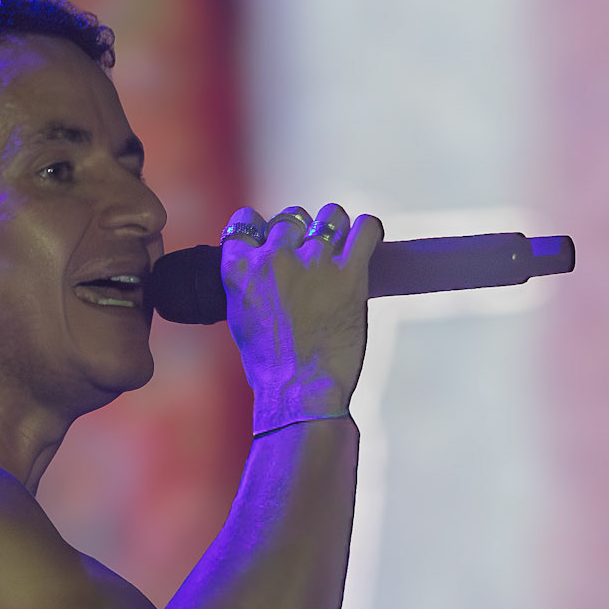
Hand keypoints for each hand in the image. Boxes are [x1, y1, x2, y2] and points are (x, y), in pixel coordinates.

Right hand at [220, 202, 380, 431]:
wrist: (299, 393)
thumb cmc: (270, 367)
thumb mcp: (241, 319)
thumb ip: (248, 285)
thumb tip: (262, 266)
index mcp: (239, 269)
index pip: (245, 222)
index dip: (262, 229)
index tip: (272, 242)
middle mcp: (274, 257)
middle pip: (291, 217)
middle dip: (301, 233)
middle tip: (311, 260)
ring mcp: (313, 261)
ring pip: (330, 215)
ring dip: (336, 229)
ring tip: (340, 250)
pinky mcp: (349, 271)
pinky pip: (367, 227)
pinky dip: (369, 231)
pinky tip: (366, 243)